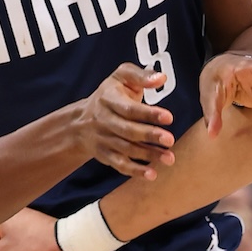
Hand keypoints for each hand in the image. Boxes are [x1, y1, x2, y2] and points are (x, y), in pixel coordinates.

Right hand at [72, 63, 175, 179]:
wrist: (81, 120)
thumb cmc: (112, 94)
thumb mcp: (122, 77)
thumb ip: (141, 76)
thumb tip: (161, 78)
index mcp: (108, 99)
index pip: (129, 109)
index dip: (149, 114)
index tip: (169, 117)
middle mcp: (104, 120)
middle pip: (127, 130)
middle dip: (149, 136)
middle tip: (170, 140)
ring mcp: (103, 139)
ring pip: (126, 149)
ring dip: (148, 155)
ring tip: (170, 159)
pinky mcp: (105, 155)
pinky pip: (119, 164)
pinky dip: (135, 171)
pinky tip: (152, 174)